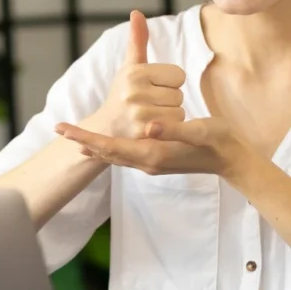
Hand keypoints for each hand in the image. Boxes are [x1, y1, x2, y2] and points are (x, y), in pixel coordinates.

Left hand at [55, 116, 250, 179]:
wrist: (231, 159)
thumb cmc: (217, 142)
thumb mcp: (200, 131)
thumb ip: (174, 130)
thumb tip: (149, 126)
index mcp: (153, 154)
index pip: (111, 146)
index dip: (87, 137)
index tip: (65, 128)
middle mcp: (148, 161)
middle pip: (107, 152)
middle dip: (83, 140)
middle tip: (59, 128)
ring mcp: (151, 163)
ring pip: (114, 156)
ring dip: (94, 146)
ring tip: (74, 137)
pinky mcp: (156, 159)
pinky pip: (124, 156)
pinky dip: (109, 149)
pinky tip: (104, 145)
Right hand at [85, 11, 186, 138]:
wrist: (106, 130)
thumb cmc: (122, 94)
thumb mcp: (129, 67)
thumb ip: (137, 40)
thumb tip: (137, 12)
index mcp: (135, 72)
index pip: (178, 75)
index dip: (170, 82)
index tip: (153, 88)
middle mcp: (134, 91)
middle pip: (179, 94)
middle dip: (169, 99)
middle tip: (150, 104)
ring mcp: (138, 114)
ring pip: (179, 111)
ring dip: (170, 115)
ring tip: (151, 115)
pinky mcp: (143, 133)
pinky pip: (175, 127)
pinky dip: (169, 129)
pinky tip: (154, 128)